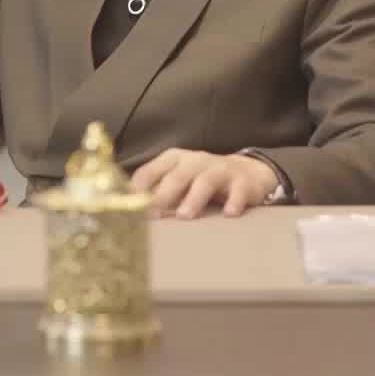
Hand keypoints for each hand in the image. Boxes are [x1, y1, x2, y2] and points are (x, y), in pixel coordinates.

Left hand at [130, 149, 278, 219]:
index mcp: (174, 159)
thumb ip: (156, 191)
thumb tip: (127, 210)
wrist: (247, 173)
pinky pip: (238, 191)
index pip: (151, 170)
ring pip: (205, 181)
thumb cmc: (201, 180)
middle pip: (177, 176)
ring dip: (194, 198)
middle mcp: (195, 160)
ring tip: (184, 216)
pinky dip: (234, 201)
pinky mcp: (242, 182)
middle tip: (153, 214)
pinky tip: (229, 214)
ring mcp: (220, 169)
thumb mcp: (178, 179)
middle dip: (163, 195)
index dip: (140, 189)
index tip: (130, 206)